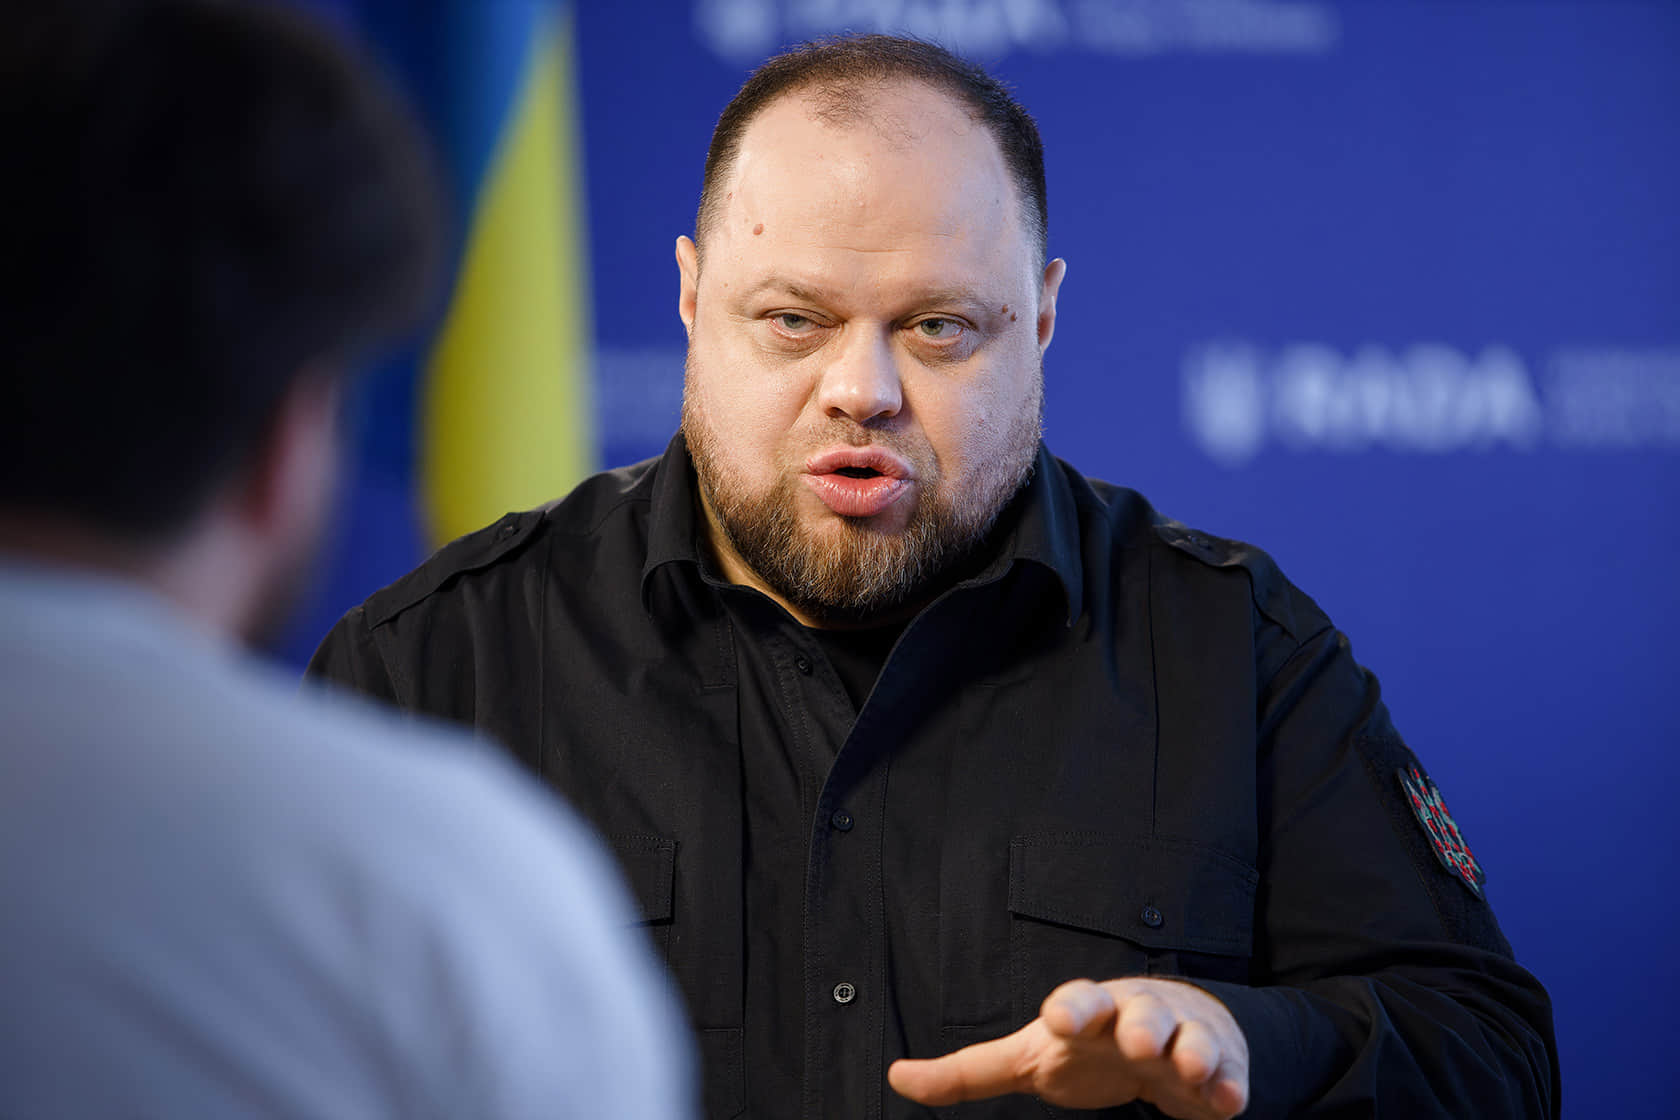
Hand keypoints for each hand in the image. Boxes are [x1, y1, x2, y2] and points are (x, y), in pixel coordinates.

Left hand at [887, 977, 1248, 1118]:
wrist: (1167, 1033)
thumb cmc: (1088, 1046)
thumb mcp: (1029, 1057)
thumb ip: (969, 1072)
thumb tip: (895, 1077)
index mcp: (1086, 1012)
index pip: (1074, 1001)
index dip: (1067, 1008)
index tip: (1057, 1020)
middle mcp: (1135, 1016)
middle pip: (1140, 1011)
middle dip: (1141, 1024)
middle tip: (1138, 1041)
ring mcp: (1180, 1040)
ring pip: (1191, 1038)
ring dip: (1192, 1051)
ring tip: (1189, 1069)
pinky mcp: (1218, 1069)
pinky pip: (1228, 1076)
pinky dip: (1229, 1086)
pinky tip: (1227, 1103)